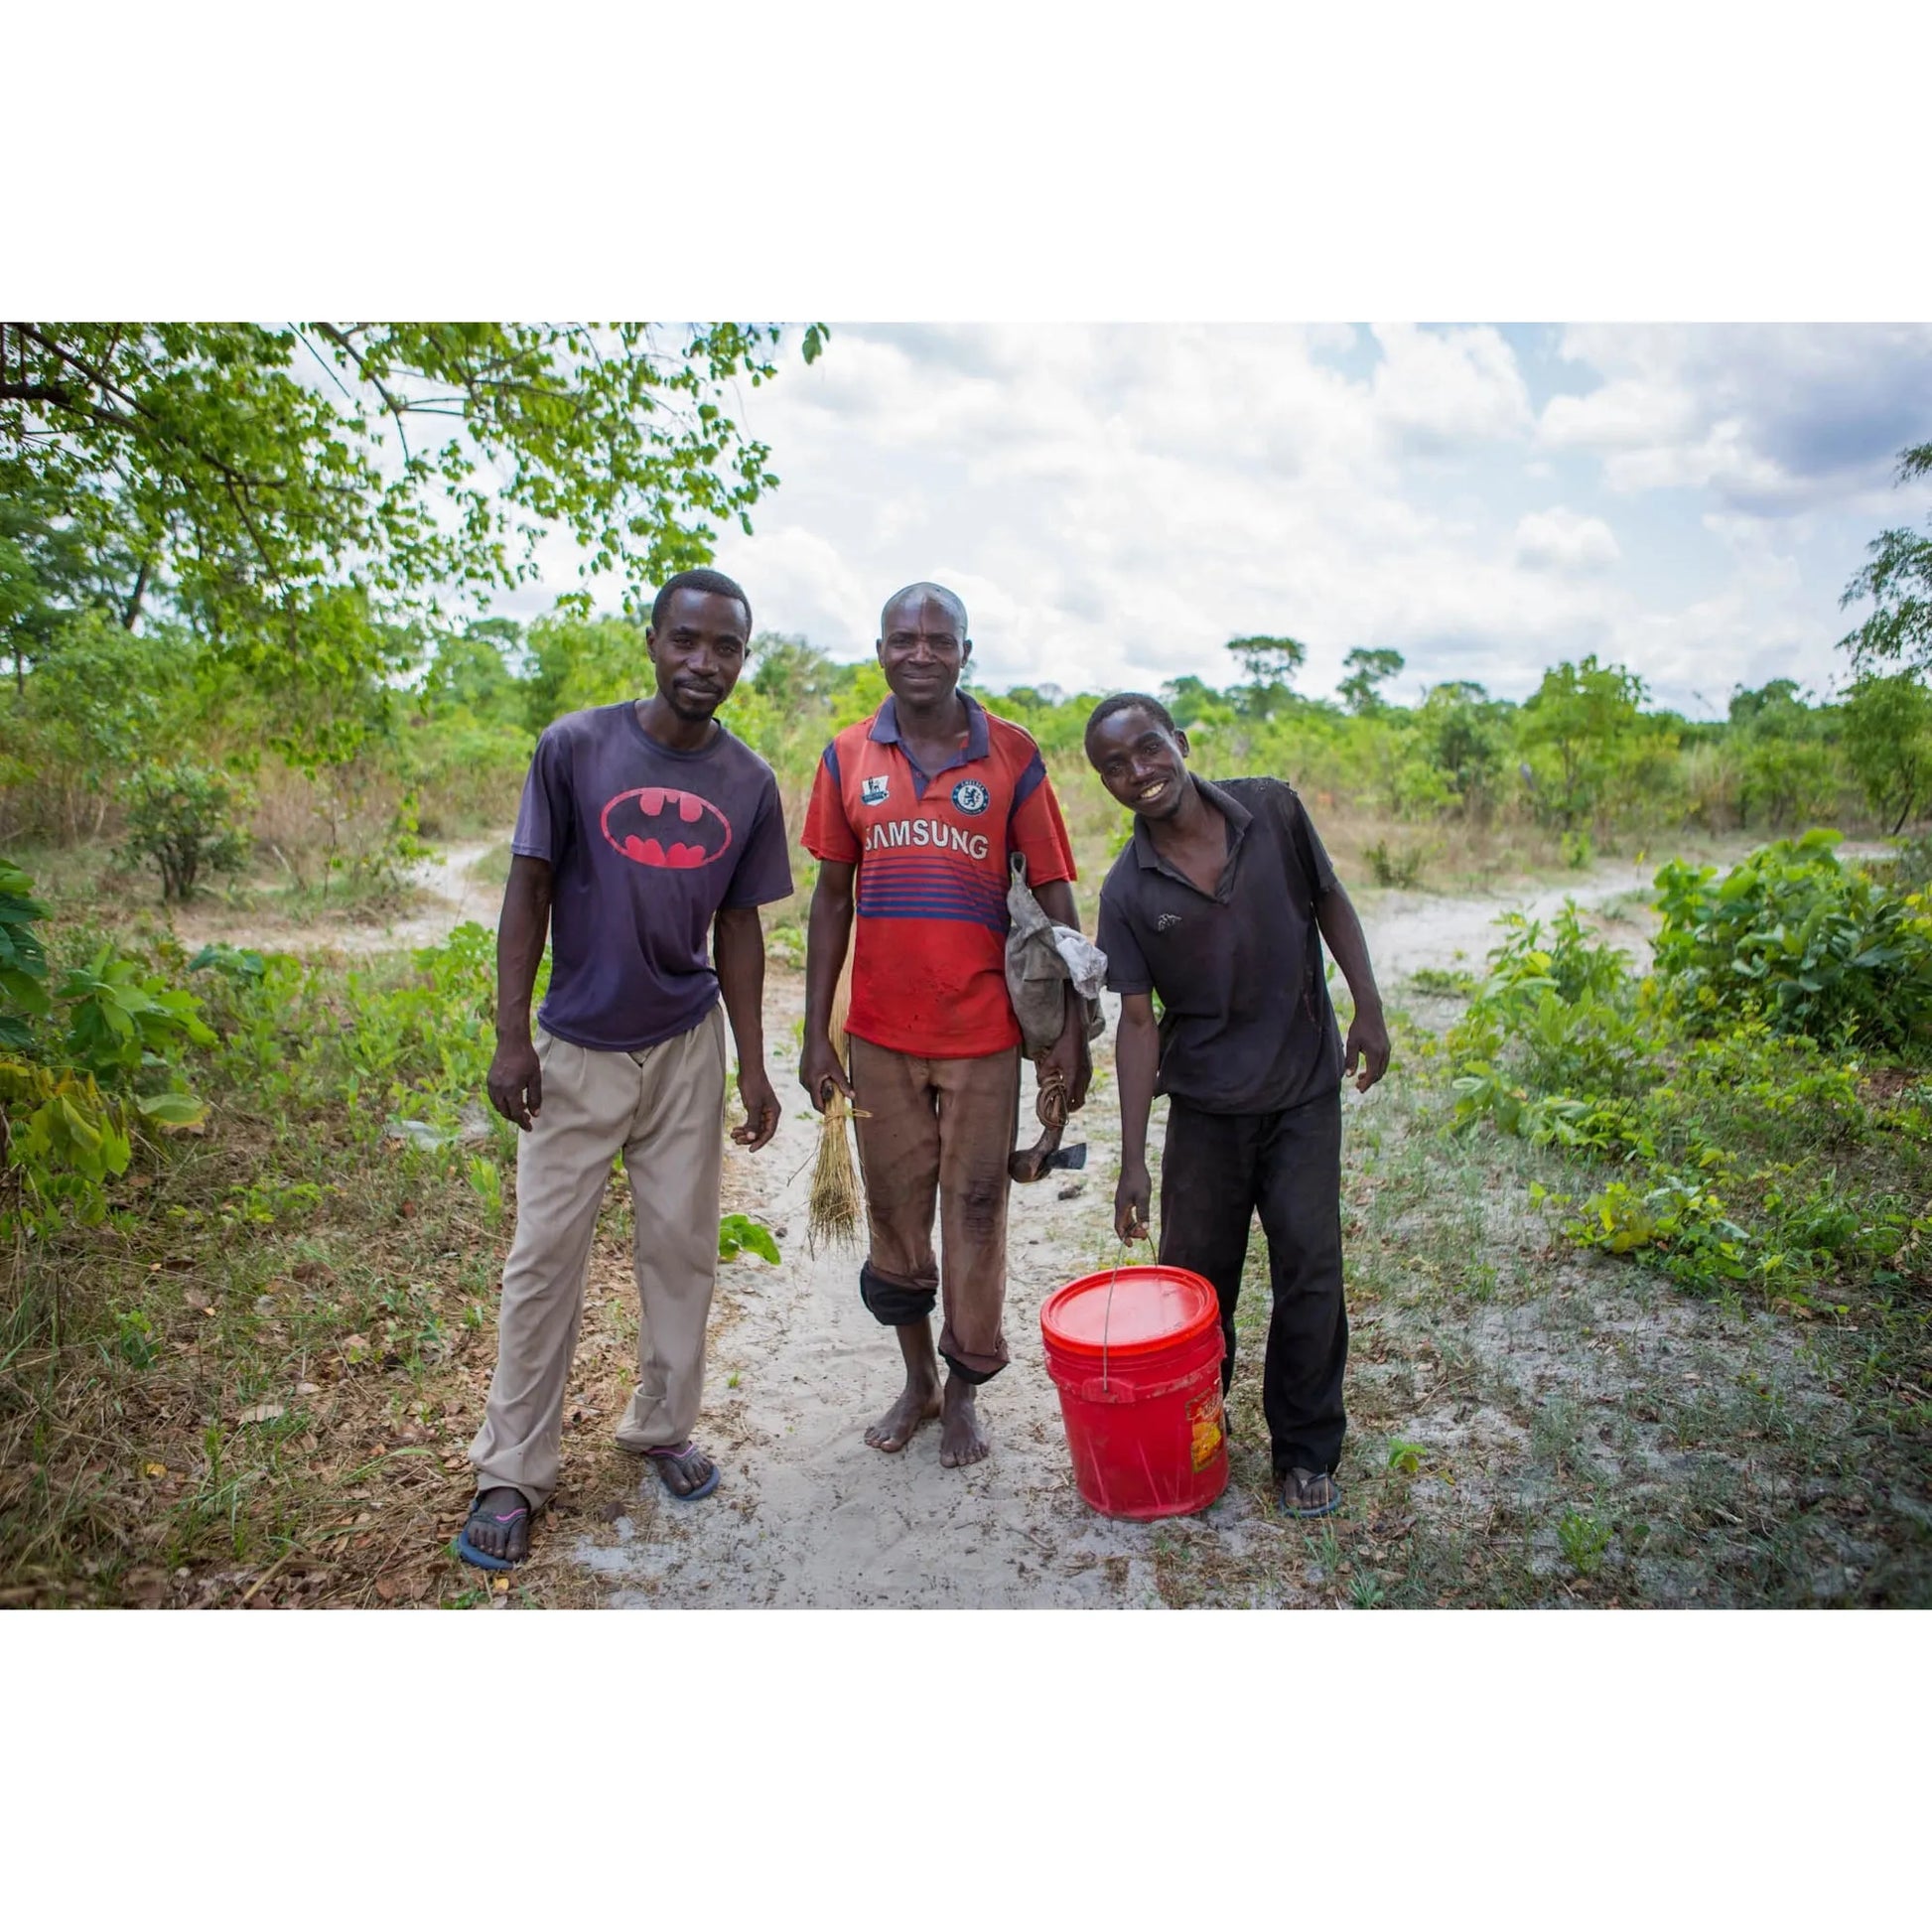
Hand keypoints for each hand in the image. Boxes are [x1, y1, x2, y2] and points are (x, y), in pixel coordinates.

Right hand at [488, 1034, 541, 1130]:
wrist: (512, 1042)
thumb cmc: (527, 1058)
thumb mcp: (535, 1078)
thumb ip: (535, 1097)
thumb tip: (535, 1114)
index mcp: (511, 1090)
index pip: (516, 1113)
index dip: (523, 1123)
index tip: (530, 1128)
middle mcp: (498, 1089)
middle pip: (505, 1112)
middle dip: (516, 1118)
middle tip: (527, 1119)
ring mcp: (492, 1085)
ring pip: (498, 1106)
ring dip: (508, 1112)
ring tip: (520, 1111)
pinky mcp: (489, 1080)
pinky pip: (494, 1098)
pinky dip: (501, 1104)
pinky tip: (511, 1102)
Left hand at [733, 1064, 781, 1151]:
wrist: (749, 1071)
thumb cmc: (754, 1086)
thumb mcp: (753, 1106)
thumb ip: (753, 1123)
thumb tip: (751, 1138)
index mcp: (774, 1113)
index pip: (769, 1132)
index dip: (760, 1142)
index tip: (750, 1150)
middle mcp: (770, 1113)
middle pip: (761, 1132)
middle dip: (749, 1138)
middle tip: (737, 1141)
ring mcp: (762, 1111)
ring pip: (754, 1128)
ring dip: (744, 1133)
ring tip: (733, 1136)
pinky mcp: (755, 1108)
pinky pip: (750, 1122)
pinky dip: (743, 1127)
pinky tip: (735, 1130)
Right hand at [798, 1032, 851, 1111]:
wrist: (814, 1037)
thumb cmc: (826, 1052)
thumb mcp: (837, 1069)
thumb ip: (844, 1084)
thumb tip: (852, 1097)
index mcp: (811, 1083)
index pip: (817, 1104)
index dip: (826, 1110)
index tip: (834, 1112)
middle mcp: (804, 1082)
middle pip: (815, 1097)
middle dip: (826, 1097)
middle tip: (837, 1092)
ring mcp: (802, 1076)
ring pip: (813, 1089)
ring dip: (823, 1089)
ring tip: (832, 1079)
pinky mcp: (803, 1071)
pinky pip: (811, 1082)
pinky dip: (818, 1083)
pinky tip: (826, 1074)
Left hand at [1042, 997, 1091, 1112]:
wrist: (1078, 1032)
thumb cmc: (1063, 1045)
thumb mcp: (1050, 1059)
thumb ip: (1044, 1073)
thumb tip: (1040, 1084)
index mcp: (1073, 1077)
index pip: (1070, 1100)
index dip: (1064, 1109)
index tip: (1057, 1113)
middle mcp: (1083, 1078)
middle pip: (1079, 1101)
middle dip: (1070, 1107)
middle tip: (1060, 1108)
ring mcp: (1088, 1074)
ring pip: (1083, 1093)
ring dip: (1074, 1097)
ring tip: (1063, 1096)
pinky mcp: (1090, 1070)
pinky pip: (1085, 1085)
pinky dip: (1077, 1089)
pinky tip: (1068, 1083)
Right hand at [1115, 1159, 1151, 1243]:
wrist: (1133, 1163)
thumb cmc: (1138, 1179)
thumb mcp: (1143, 1197)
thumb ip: (1143, 1213)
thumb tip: (1145, 1229)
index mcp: (1121, 1207)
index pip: (1119, 1227)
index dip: (1123, 1237)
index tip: (1131, 1245)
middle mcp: (1119, 1205)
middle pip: (1122, 1224)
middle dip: (1131, 1233)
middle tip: (1144, 1236)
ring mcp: (1121, 1201)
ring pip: (1125, 1218)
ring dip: (1133, 1226)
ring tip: (1144, 1229)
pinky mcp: (1125, 1197)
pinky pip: (1127, 1212)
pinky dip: (1133, 1218)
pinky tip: (1140, 1217)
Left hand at [1345, 1005, 1390, 1092]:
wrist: (1371, 1012)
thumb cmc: (1359, 1027)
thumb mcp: (1352, 1043)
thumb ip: (1351, 1060)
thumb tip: (1349, 1076)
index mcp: (1375, 1054)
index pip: (1372, 1075)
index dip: (1366, 1084)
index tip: (1359, 1089)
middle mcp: (1384, 1053)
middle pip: (1379, 1074)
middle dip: (1369, 1081)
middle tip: (1358, 1085)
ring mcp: (1387, 1049)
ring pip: (1382, 1069)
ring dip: (1373, 1075)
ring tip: (1361, 1076)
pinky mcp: (1387, 1046)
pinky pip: (1384, 1062)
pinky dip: (1377, 1068)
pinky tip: (1367, 1066)